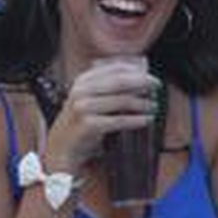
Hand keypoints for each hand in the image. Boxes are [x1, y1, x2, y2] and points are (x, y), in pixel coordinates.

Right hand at [44, 59, 158, 172]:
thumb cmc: (79, 124)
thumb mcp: (88, 100)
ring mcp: (83, 107)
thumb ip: (107, 88)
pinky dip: (136, 120)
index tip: (151, 77)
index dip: (136, 71)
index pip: (114, 68)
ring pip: (122, 101)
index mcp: (83, 80)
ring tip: (153, 106)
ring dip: (142, 103)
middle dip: (143, 83)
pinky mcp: (88, 125)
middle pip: (120, 81)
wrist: (60, 149)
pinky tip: (146, 120)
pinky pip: (119, 120)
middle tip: (157, 87)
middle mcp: (81, 91)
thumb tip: (139, 79)